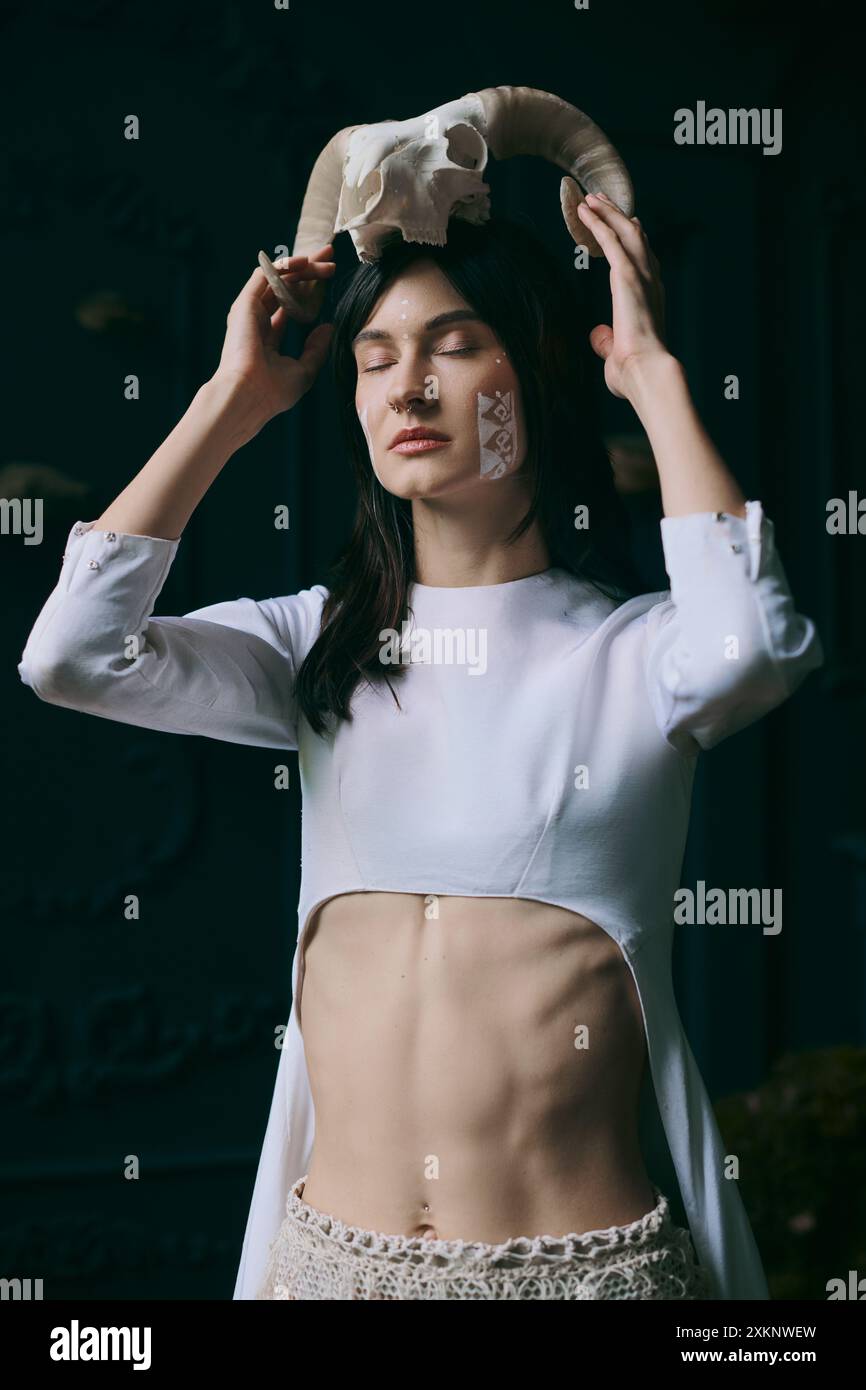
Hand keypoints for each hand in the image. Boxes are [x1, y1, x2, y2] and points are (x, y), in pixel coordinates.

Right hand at [213, 245, 335, 425]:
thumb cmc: (273, 392)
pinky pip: (265, 274)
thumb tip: (327, 327)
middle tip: (330, 259)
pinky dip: (284, 265)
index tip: (329, 279)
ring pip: (277, 278)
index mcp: (267, 337)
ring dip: (301, 265)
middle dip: (308, 271)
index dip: (309, 291)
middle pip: (285, 287)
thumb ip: (315, 349)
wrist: (250, 395)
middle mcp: (256, 321)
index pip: (290, 306)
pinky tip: (305, 262)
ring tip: (325, 259)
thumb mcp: (303, 371)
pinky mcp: (245, 303)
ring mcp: (249, 311)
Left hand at [576, 194, 668, 399]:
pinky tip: (585, 211)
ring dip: (608, 212)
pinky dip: (598, 222)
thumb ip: (607, 342)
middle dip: (618, 216)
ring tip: (591, 198)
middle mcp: (650, 282)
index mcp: (651, 298)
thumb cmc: (633, 372)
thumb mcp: (616, 354)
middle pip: (635, 238)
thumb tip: (599, 337)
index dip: (636, 239)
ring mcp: (641, 276)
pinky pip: (610, 240)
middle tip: (603, 201)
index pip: (645, 260)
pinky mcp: (627, 275)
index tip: (629, 223)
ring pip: (624, 231)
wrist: (646, 372)